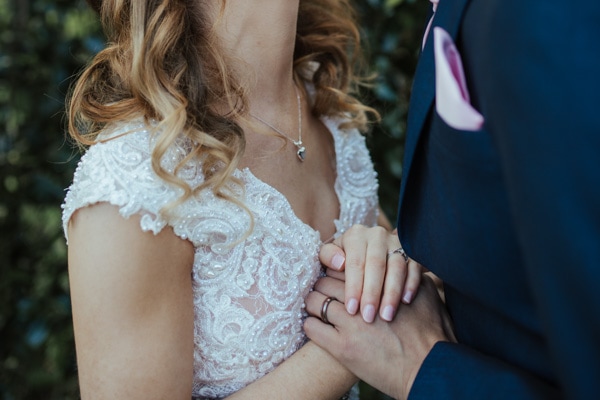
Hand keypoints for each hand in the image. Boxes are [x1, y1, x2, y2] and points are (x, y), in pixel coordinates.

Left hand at [304, 274, 455, 399]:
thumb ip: (412, 277)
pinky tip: (312, 326)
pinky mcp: (342, 348)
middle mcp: (362, 299)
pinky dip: (310, 325)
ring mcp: (350, 323)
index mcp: (378, 283)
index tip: (335, 275)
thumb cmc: (433, 333)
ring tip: (311, 306)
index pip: (346, 268)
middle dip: (321, 284)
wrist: (430, 368)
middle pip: (327, 282)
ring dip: (312, 303)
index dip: (338, 271)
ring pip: (316, 303)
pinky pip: (313, 329)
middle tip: (317, 289)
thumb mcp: (428, 296)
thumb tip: (406, 268)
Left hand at [320, 225, 421, 322]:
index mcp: (355, 235)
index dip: (353, 286)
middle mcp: (377, 235)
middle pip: (376, 265)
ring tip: (386, 315)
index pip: (355, 262)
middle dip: (372, 293)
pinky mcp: (412, 251)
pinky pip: (414, 266)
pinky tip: (406, 301)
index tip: (351, 309)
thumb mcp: (331, 254)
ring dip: (392, 292)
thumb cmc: (345, 258)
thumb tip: (339, 263)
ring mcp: (396, 242)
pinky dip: (411, 283)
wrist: (369, 251)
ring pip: (397, 266)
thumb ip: (328, 256)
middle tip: (368, 317)